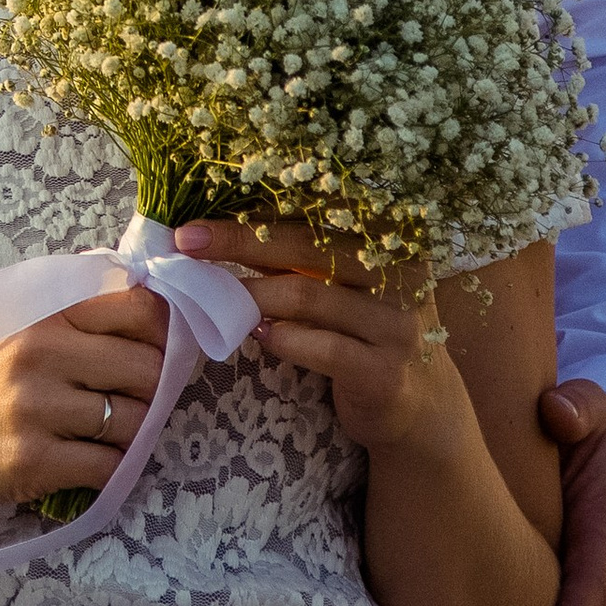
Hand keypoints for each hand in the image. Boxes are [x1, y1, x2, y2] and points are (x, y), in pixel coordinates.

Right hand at [0, 287, 168, 518]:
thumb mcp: (19, 341)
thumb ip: (78, 328)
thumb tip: (159, 323)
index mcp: (46, 320)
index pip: (138, 308)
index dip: (167, 334)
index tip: (167, 354)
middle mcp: (42, 356)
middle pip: (149, 369)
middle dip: (158, 394)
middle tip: (141, 406)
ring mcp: (36, 409)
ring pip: (134, 422)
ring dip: (136, 437)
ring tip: (111, 439)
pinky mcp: (31, 460)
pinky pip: (107, 466)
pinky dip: (112, 470)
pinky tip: (91, 466)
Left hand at [177, 221, 459, 454]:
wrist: (418, 405)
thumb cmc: (366, 327)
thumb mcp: (344, 280)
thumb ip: (300, 251)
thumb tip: (223, 221)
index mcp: (393, 235)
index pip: (319, 206)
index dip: (261, 203)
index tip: (206, 201)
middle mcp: (402, 271)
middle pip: (308, 244)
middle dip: (239, 240)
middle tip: (188, 241)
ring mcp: (398, 322)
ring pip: (307, 296)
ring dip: (253, 294)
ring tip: (216, 296)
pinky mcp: (385, 370)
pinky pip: (322, 347)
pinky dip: (283, 339)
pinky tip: (260, 336)